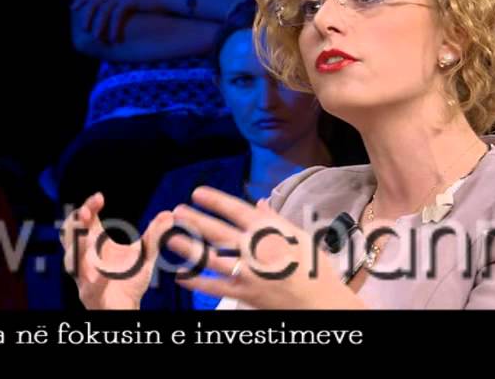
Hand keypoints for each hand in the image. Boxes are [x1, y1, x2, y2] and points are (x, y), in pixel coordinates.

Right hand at [59, 192, 173, 309]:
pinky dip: (98, 280)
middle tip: (85, 213)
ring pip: (72, 261)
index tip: (99, 198)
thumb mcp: (145, 255)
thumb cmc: (130, 280)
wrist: (128, 308)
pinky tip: (106, 273)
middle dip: (75, 224)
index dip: (88, 207)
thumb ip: (154, 236)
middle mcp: (84, 258)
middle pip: (69, 236)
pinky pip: (90, 287)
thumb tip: (169, 214)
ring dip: (81, 248)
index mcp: (94, 243)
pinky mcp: (91, 296)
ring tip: (93, 237)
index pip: (84, 219)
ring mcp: (84, 277)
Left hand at [71, 0, 156, 44]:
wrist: (164, 1)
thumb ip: (116, 6)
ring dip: (99, 25)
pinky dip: (114, 28)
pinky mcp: (130, 0)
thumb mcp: (128, 4)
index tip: (73, 7)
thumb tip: (105, 16)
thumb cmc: (146, 6)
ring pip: (104, 9)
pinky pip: (117, 15)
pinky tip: (114, 39)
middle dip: (87, 14)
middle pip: (95, 0)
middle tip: (84, 27)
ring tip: (96, 37)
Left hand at [166, 186, 364, 309]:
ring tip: (172, 236)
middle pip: (218, 230)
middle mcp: (256, 249)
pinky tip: (180, 275)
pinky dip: (195, 282)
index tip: (197, 193)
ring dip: (189, 246)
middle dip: (195, 219)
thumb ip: (275, 219)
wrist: (322, 302)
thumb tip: (259, 203)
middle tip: (177, 211)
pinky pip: (214, 287)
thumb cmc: (315, 269)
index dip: (214, 200)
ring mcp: (248, 272)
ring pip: (210, 257)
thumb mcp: (299, 236)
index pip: (236, 209)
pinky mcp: (244, 293)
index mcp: (270, 231)